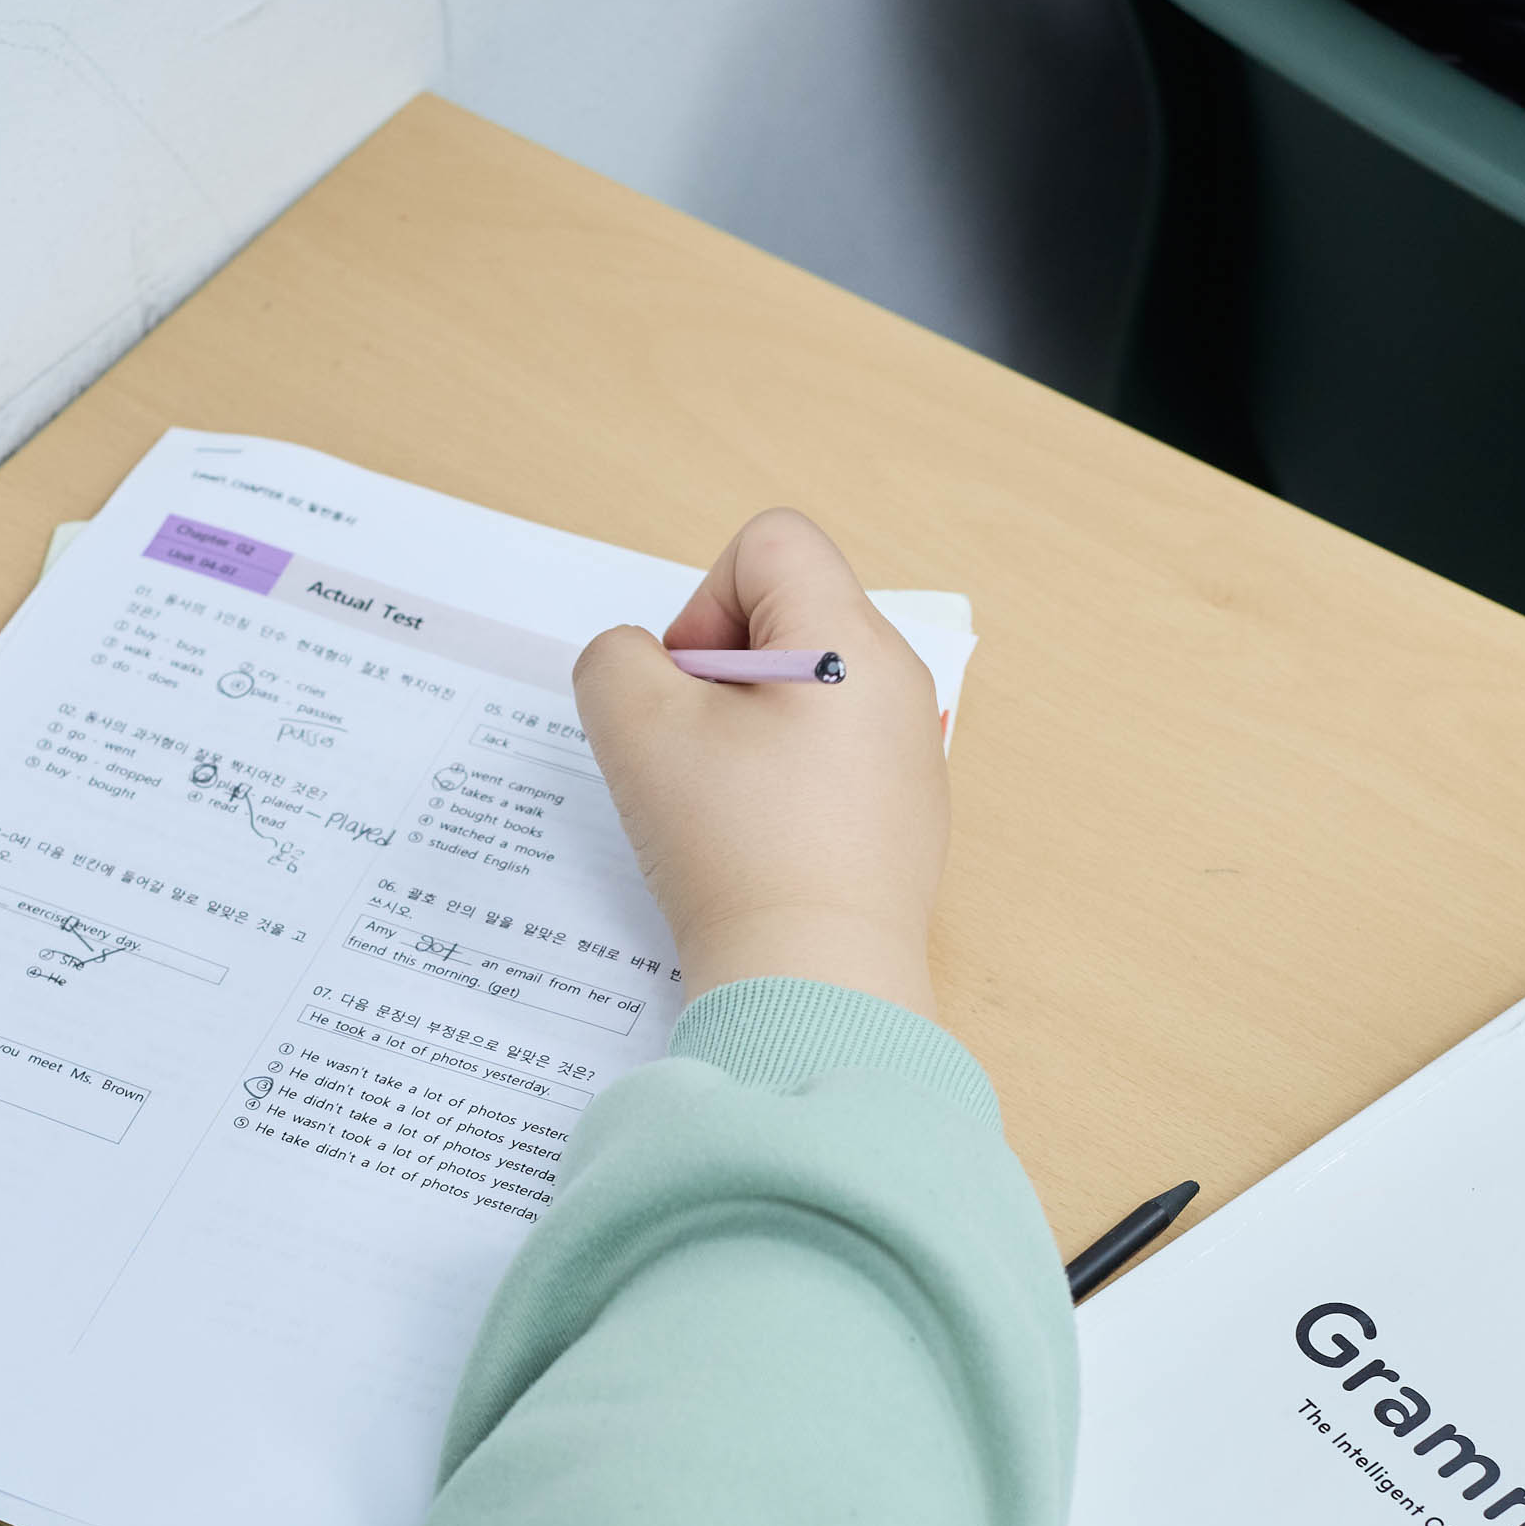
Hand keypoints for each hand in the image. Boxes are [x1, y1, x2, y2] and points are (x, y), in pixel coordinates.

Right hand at [574, 509, 944, 1017]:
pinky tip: (759, 844)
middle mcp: (897, 681)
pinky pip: (828, 755)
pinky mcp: (904, 812)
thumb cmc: (735, 849)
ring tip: (724, 804)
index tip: (688, 690)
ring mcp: (910, 750)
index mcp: (848, 640)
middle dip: (717, 668)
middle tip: (693, 751)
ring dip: (742, 728)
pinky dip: (780, 781)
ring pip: (803, 688)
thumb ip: (614, 659)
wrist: (812, 983)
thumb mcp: (635, 728)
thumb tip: (643, 666)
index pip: (771, 542)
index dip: (704, 601)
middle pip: (787, 612)